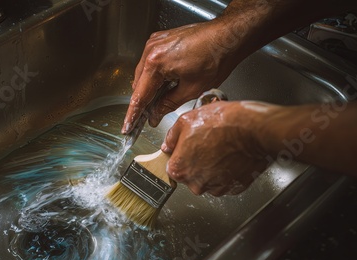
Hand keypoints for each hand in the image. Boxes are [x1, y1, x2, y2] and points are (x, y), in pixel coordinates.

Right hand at [122, 20, 242, 133]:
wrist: (228, 36)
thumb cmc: (216, 57)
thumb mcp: (192, 89)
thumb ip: (168, 104)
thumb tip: (155, 114)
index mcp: (156, 63)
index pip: (140, 96)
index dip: (133, 114)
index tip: (127, 127)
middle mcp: (151, 50)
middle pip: (139, 84)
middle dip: (144, 101)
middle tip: (151, 116)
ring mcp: (155, 42)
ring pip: (144, 72)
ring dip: (150, 86)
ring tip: (164, 98)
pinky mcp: (162, 39)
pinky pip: (151, 61)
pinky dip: (156, 73)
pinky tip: (168, 81)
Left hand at [161, 101, 269, 195]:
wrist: (254, 129)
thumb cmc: (223, 123)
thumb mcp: (187, 119)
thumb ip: (172, 136)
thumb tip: (168, 144)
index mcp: (179, 169)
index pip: (173, 166)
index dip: (182, 154)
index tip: (189, 146)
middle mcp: (196, 183)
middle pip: (191, 175)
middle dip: (197, 161)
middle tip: (208, 144)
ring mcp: (216, 187)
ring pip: (208, 179)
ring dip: (212, 167)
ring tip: (221, 148)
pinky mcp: (234, 188)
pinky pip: (226, 181)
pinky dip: (228, 171)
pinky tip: (231, 156)